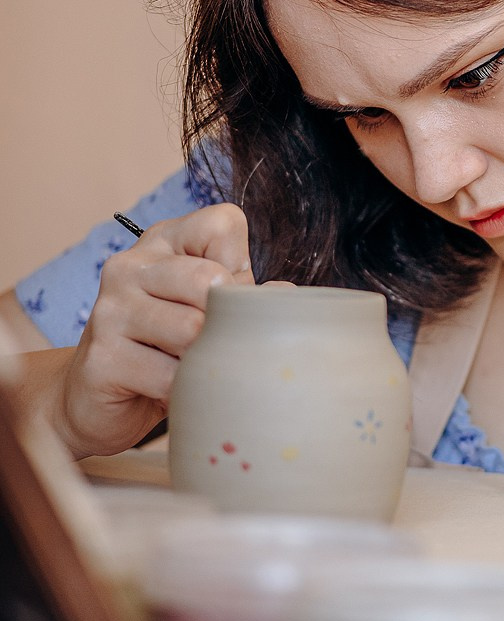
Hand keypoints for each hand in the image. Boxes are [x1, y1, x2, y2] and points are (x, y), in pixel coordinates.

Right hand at [54, 203, 254, 457]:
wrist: (100, 396)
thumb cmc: (170, 343)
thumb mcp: (210, 306)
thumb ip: (247, 294)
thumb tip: (285, 295)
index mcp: (163, 241)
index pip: (223, 224)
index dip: (240, 266)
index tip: (221, 296)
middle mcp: (129, 265)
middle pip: (210, 279)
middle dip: (225, 320)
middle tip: (211, 339)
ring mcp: (109, 309)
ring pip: (192, 330)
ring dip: (204, 359)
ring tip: (192, 365)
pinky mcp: (100, 357)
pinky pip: (170, 376)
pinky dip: (184, 390)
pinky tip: (172, 389)